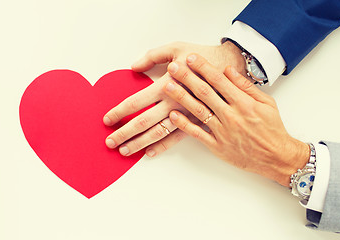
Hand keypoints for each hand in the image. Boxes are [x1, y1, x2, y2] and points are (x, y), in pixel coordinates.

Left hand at [103, 41, 245, 156]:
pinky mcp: (197, 122)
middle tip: (110, 142)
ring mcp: (185, 115)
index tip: (107, 119)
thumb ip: (153, 56)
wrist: (232, 68)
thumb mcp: (177, 48)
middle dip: (124, 133)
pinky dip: (163, 146)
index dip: (119, 112)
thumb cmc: (204, 57)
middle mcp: (174, 103)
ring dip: (139, 143)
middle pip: (143, 122)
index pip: (136, 102)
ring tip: (125, 151)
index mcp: (166, 85)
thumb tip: (133, 66)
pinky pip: (177, 138)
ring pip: (158, 133)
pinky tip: (150, 153)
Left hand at [163, 54, 309, 185]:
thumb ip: (246, 86)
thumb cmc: (272, 129)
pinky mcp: (217, 146)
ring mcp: (223, 132)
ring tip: (168, 85)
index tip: (191, 57)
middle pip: (205, 93)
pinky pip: (198, 134)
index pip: (219, 80)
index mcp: (243, 103)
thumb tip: (228, 70)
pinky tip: (173, 115)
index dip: (203, 67)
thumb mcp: (266, 102)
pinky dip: (184, 125)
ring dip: (181, 97)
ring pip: (198, 111)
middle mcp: (231, 115)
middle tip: (173, 66)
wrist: (276, 157)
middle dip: (187, 77)